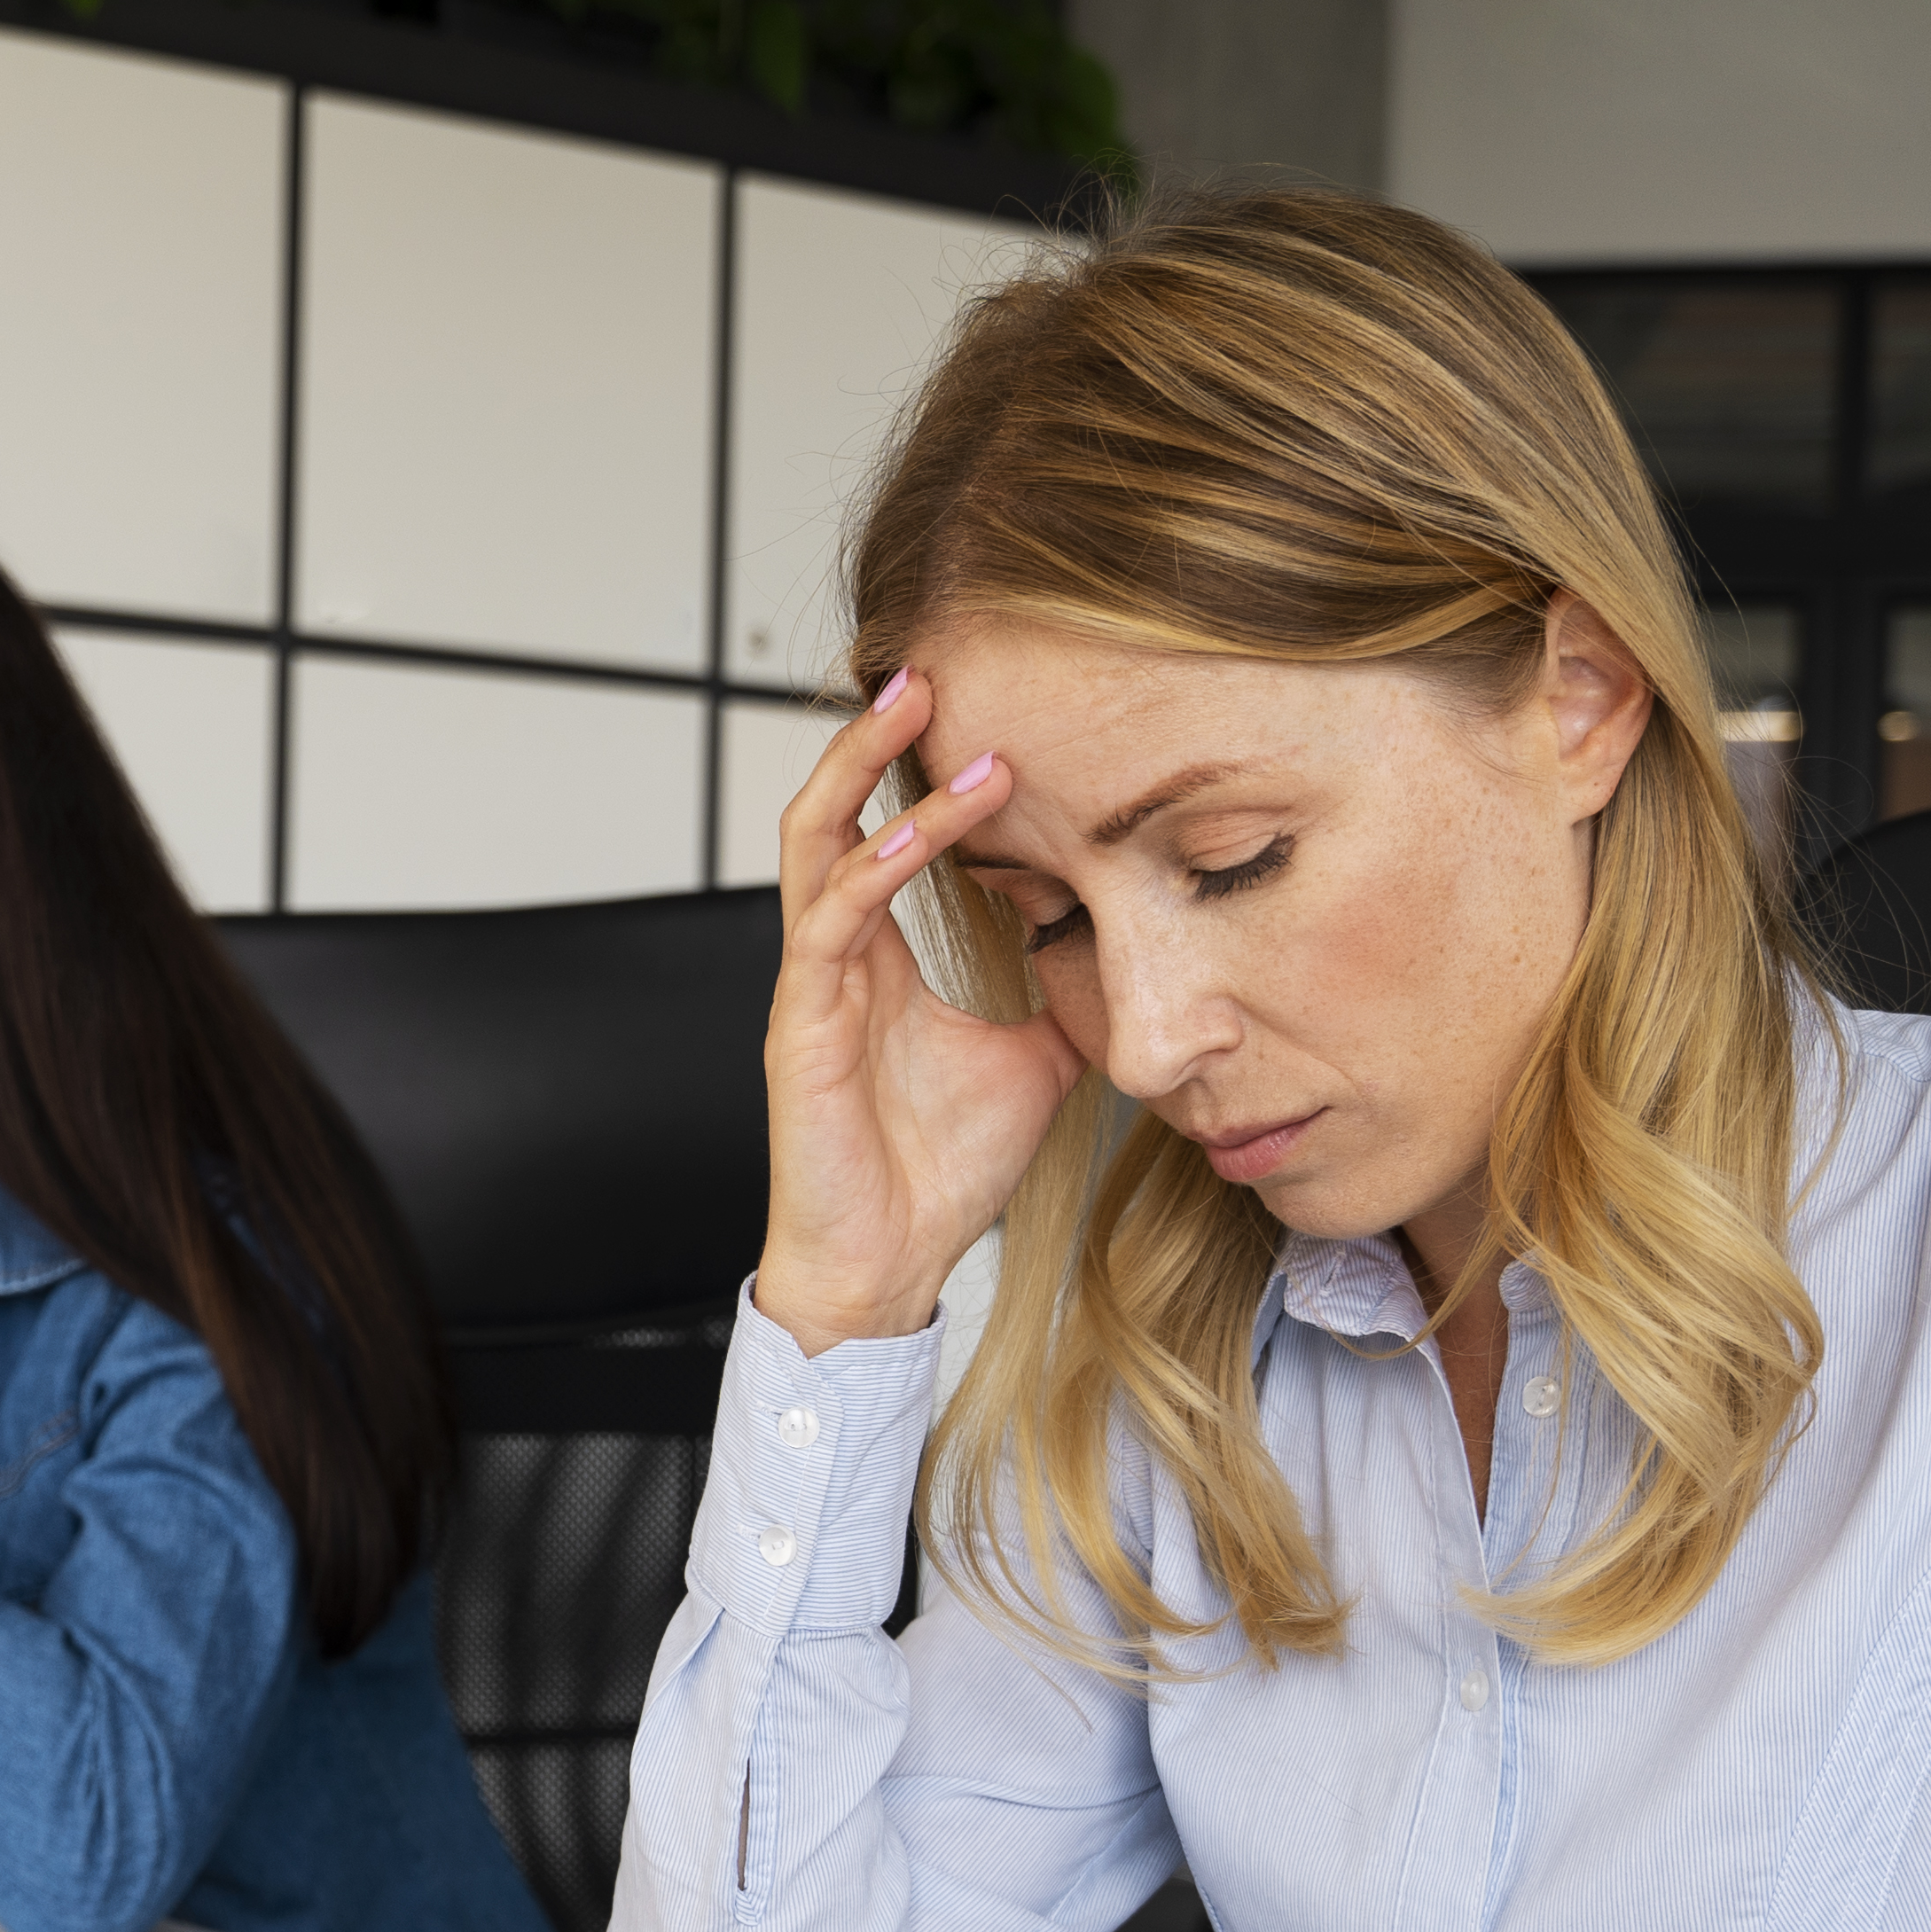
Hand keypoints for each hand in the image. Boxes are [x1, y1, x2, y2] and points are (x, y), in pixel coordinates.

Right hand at [751, 672, 1088, 1352]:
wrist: (889, 1264)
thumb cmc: (941, 1172)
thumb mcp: (1037, 1063)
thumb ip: (1063, 999)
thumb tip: (1129, 954)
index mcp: (876, 961)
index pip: (880, 834)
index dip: (915, 769)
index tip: (977, 710)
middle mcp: (834, 957)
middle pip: (831, 813)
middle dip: (871, 737)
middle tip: (925, 667)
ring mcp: (812, 985)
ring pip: (819, 845)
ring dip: (866, 771)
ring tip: (916, 707)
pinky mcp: (801, 1024)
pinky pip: (826, 922)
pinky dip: (872, 867)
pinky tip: (914, 829)